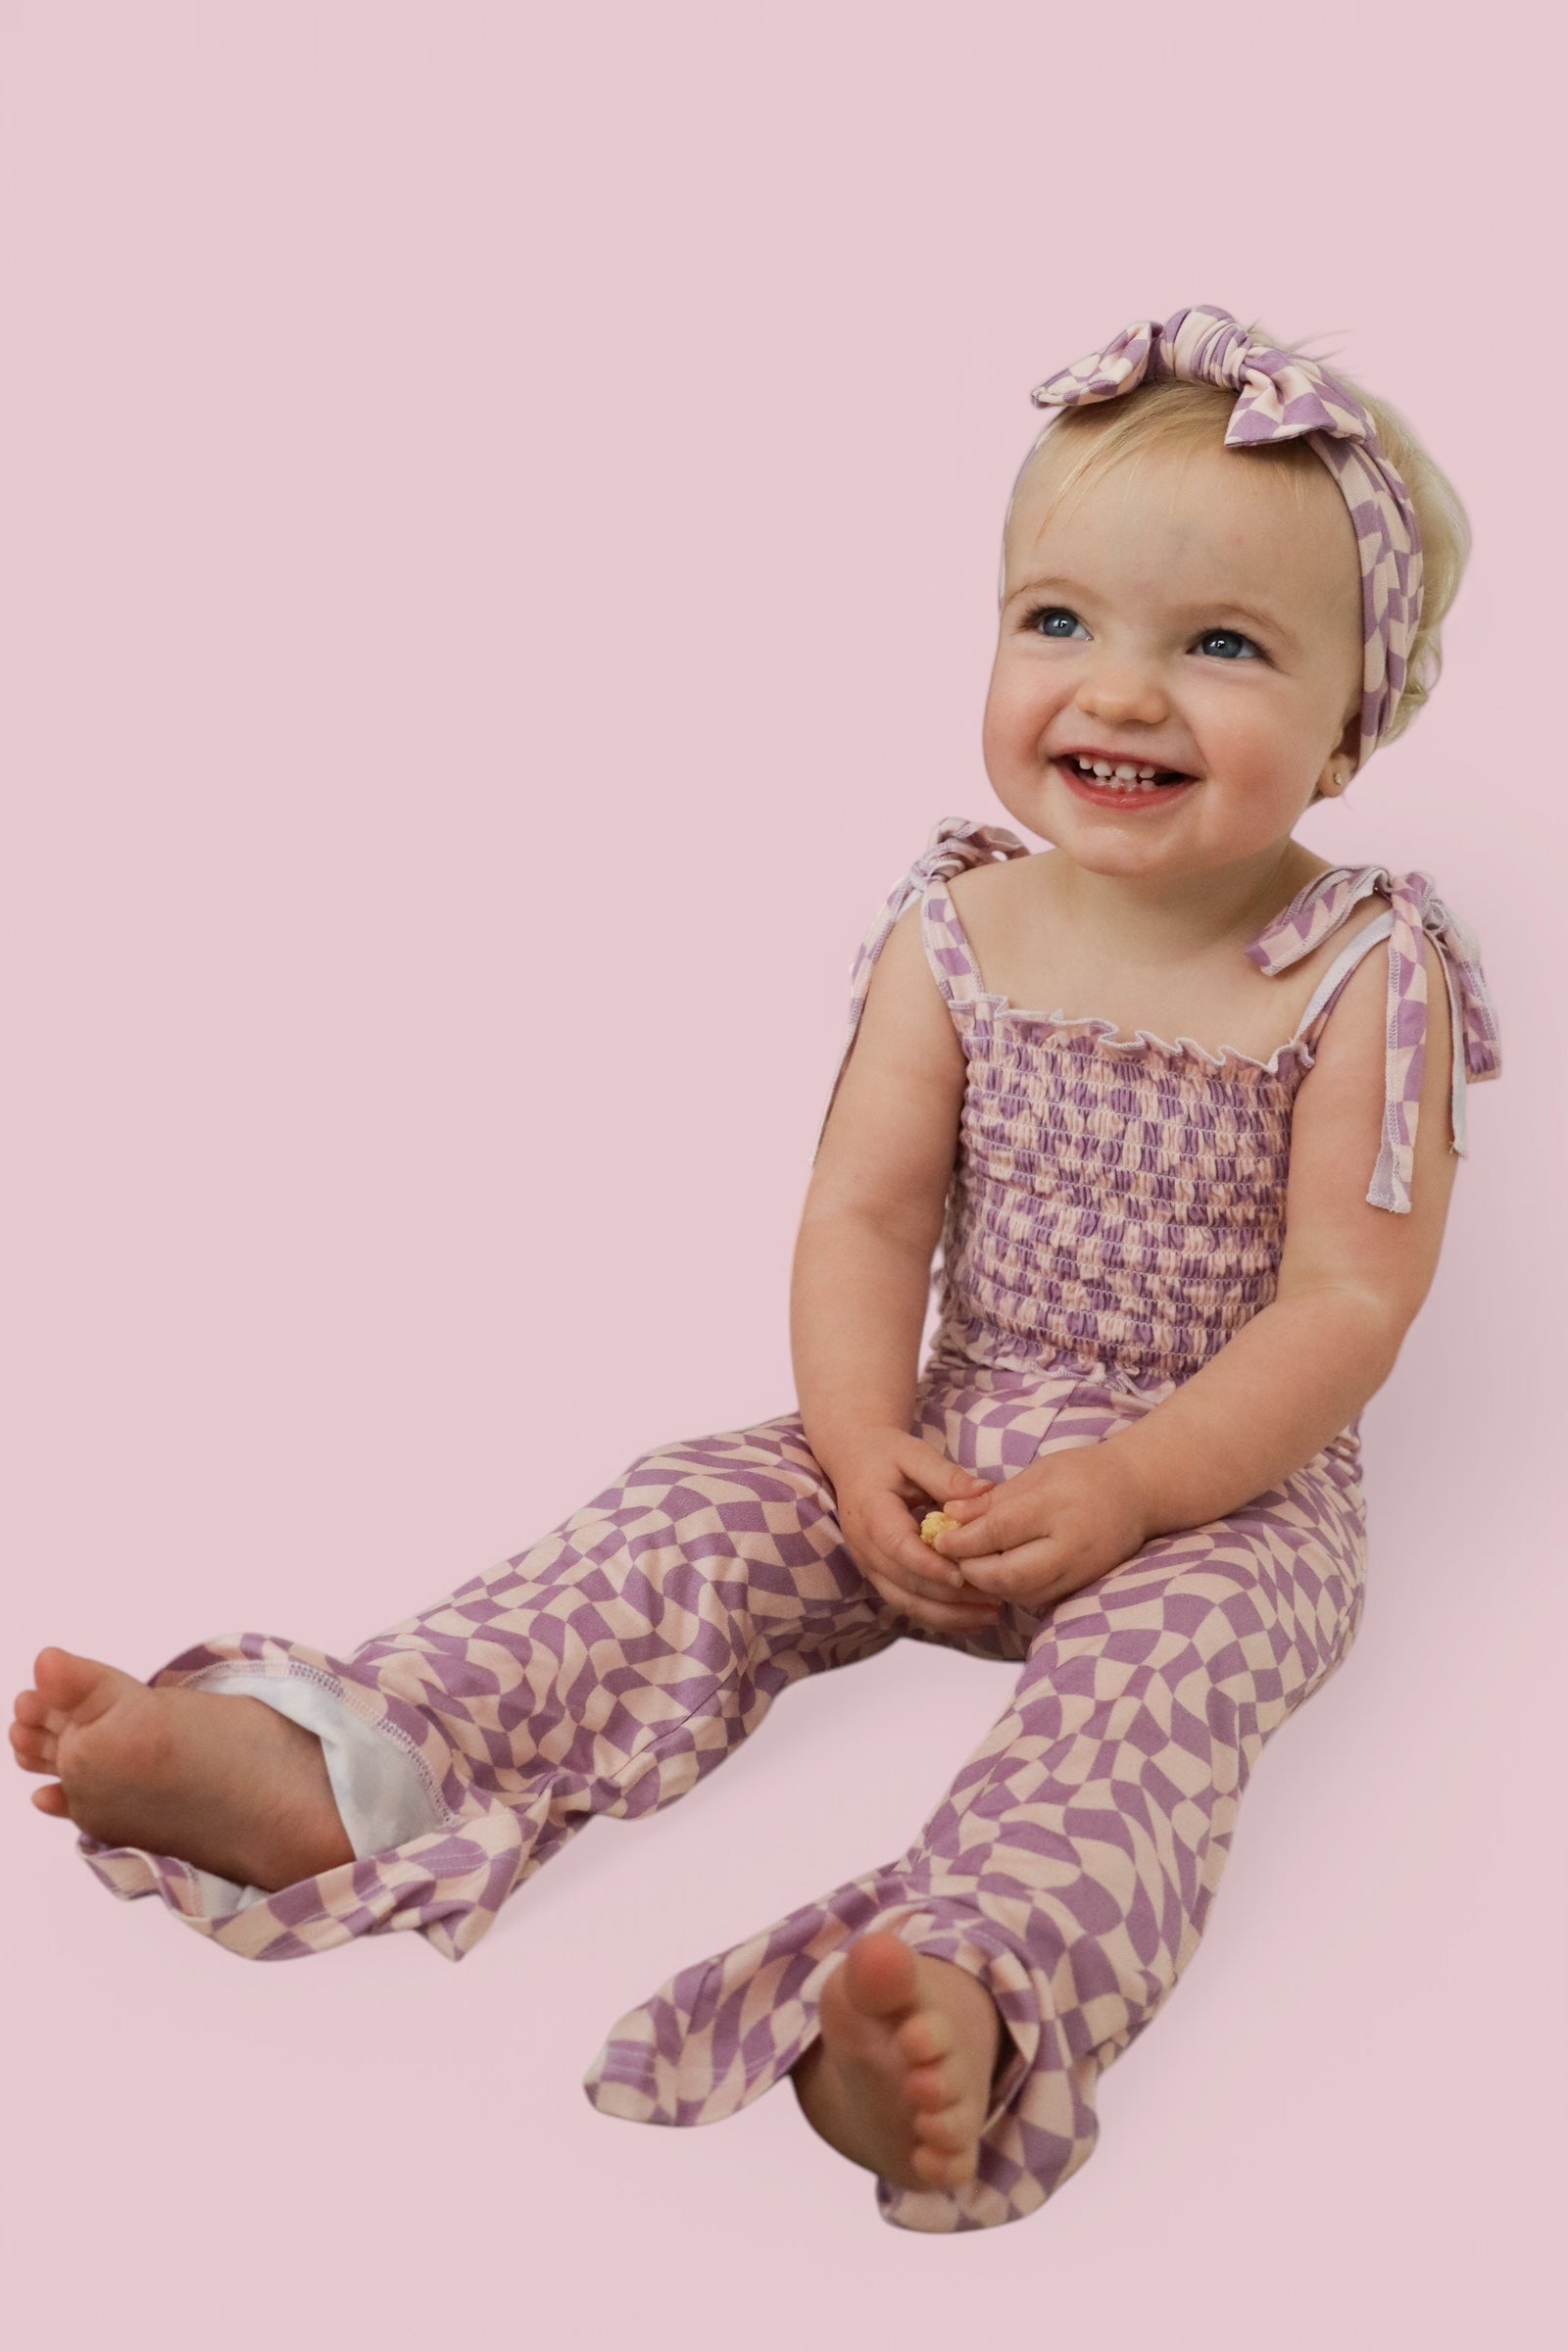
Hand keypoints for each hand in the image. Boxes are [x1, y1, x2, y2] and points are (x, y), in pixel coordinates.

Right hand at [829, 1428, 1005, 1636]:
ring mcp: (868, 1565)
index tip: (964, 1576)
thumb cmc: (885, 1454)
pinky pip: (906, 1604)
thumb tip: (986, 1492)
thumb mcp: (915, 1454)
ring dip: (947, 1615)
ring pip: (905, 1602)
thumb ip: (947, 1477)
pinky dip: (938, 1616)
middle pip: (905, 1583)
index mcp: (871, 1513)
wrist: (853, 1459)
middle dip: (949, 1597)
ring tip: (990, 1614)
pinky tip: (971, 1617)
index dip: (929, 1566)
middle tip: (995, 1599)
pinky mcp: (879, 1575)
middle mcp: (864, 1546)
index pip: (898, 1547)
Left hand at [927, 1440, 1149, 1611]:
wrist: (1138, 1491)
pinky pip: (1039, 1598)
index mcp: (1056, 1505)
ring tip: (970, 1566)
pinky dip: (1012, 1591)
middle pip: (1009, 1574)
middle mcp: (1071, 1544)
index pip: (998, 1532)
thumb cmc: (1083, 1474)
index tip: (940, 1538)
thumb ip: (993, 1500)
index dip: (963, 1540)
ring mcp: (1081, 1570)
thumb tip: (950, 1516)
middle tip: (951, 1558)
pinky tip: (998, 1575)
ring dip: (989, 1585)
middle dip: (972, 1571)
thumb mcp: (1036, 1473)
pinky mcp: (1084, 1585)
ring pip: (1022, 1593)